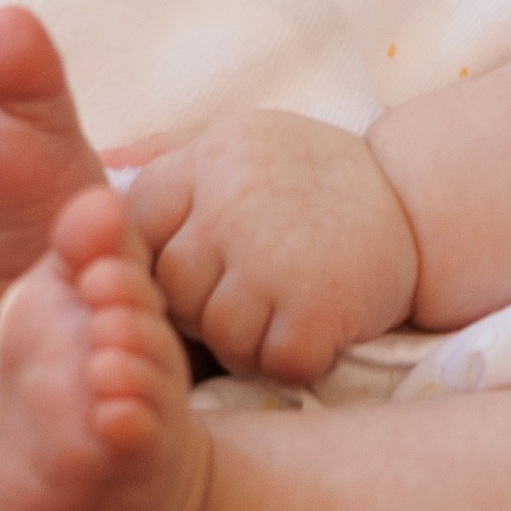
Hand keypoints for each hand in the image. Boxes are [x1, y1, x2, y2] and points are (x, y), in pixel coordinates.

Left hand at [129, 107, 419, 381]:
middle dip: (202, 308)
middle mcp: (233, 204)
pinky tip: (313, 327)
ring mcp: (275, 258)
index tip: (196, 271)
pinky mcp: (319, 307)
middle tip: (249, 294)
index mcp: (206, 162)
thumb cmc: (315, 180)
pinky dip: (291, 359)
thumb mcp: (238, 149)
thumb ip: (170, 173)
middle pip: (173, 293)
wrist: (420, 199)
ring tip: (284, 308)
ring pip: (219, 336)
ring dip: (248, 340)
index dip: (158, 266)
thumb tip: (90, 195)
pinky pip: (272, 362)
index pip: (135, 233)